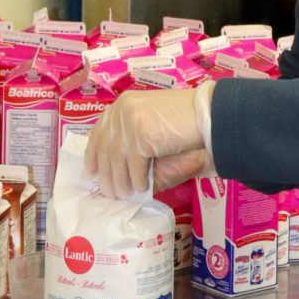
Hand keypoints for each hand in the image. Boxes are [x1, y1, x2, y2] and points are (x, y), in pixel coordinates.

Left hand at [85, 82, 214, 197]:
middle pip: (105, 148)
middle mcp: (122, 109)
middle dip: (105, 173)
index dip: (93, 154)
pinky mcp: (143, 134)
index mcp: (123, 104)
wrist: (207, 114)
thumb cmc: (183, 119)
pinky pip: (135, 165)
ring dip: (120, 181)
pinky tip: (141, 189)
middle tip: (107, 192)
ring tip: (123, 195)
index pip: (99, 132)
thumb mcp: (150, 121)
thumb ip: (131, 136)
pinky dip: (137, 180)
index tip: (90, 172)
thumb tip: (111, 168)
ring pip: (117, 159)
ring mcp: (131, 120)